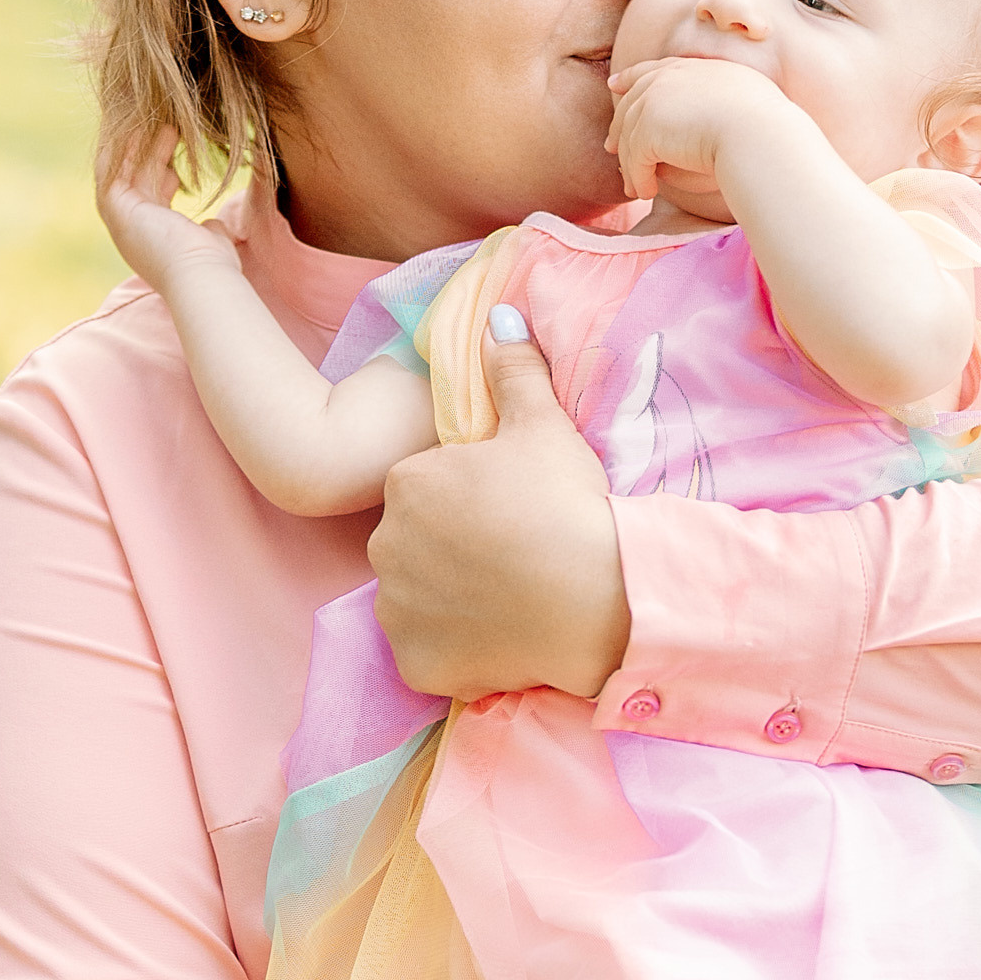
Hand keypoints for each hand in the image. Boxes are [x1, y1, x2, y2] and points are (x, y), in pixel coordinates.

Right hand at [97, 134, 247, 296]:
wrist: (200, 274)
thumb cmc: (212, 266)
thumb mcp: (211, 240)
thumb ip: (209, 230)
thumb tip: (212, 225)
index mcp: (155, 238)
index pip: (155, 195)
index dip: (163, 169)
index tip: (174, 146)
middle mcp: (133, 229)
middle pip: (139, 178)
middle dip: (151, 149)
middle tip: (167, 123)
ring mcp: (121, 219)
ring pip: (124, 170)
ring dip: (135, 143)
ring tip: (150, 115)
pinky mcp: (114, 207)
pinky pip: (111, 167)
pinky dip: (118, 146)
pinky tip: (131, 123)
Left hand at [370, 328, 631, 702]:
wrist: (595, 598)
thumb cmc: (566, 505)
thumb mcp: (544, 426)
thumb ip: (513, 370)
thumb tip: (499, 316)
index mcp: (407, 483)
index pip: (425, 488)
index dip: (468, 499)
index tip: (510, 511)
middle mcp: (385, 544)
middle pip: (414, 543)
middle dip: (449, 548)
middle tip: (511, 556)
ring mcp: (396, 609)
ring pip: (415, 599)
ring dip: (447, 600)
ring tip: (506, 598)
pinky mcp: (414, 663)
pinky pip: (427, 652)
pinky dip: (453, 648)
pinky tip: (497, 636)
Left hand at [605, 53, 795, 220]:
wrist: (760, 133)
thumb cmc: (767, 125)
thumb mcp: (747, 98)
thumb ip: (725, 99)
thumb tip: (726, 116)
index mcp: (693, 67)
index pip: (653, 69)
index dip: (630, 78)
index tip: (616, 86)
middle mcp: (670, 77)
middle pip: (632, 102)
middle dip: (618, 125)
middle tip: (611, 148)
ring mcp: (656, 100)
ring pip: (630, 134)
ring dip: (630, 164)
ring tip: (635, 187)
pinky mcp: (648, 130)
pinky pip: (635, 159)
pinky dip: (638, 178)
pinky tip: (645, 193)